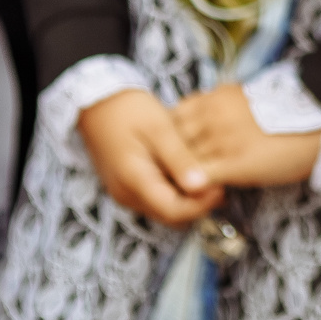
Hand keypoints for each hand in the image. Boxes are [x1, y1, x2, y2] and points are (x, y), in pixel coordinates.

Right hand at [78, 88, 224, 225]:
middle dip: (198, 204)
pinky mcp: (129, 187)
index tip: (222, 186)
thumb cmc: (129, 111)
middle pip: (170, 215)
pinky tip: (189, 170)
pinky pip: (157, 198)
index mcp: (134, 180)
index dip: (202, 204)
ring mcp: (126, 193)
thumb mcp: (159, 129)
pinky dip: (176, 191)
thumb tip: (200, 186)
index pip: (173, 211)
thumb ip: (179, 158)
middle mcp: (127, 195)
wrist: (98, 105)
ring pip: (165, 209)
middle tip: (220, 180)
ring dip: (188, 199)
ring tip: (208, 173)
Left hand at [172, 85, 320, 187]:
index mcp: (217, 97)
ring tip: (184, 188)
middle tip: (172, 174)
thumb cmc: (290, 113)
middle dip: (170, 157)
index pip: (175, 116)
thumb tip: (202, 124)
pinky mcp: (232, 165)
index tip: (176, 149)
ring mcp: (221, 140)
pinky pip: (197, 181)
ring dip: (180, 176)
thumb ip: (222, 109)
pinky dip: (193, 190)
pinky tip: (201, 195)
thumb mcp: (249, 100)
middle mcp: (213, 115)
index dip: (172, 136)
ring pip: (180, 162)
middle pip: (171, 139)